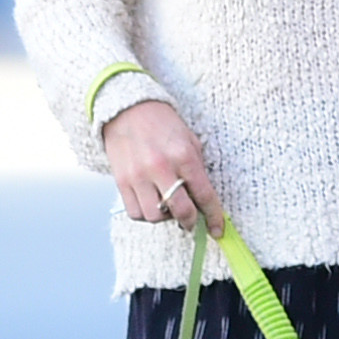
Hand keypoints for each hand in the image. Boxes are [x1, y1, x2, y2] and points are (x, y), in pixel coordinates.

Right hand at [102, 102, 224, 237]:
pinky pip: (135, 212)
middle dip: (190, 222)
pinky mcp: (121, 181)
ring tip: (166, 205)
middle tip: (190, 221)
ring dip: (165, 217)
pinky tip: (150, 202)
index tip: (217, 230)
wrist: (127, 109)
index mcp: (183, 156)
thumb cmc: (161, 123)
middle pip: (181, 211)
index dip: (214, 217)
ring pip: (155, 217)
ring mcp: (138, 176)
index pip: (204, 195)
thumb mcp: (189, 140)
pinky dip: (145, 213)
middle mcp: (160, 167)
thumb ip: (197, 170)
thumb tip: (203, 200)